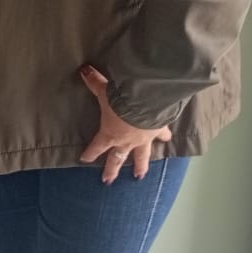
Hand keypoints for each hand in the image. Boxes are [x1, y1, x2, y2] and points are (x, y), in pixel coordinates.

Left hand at [78, 65, 172, 184]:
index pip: (96, 147)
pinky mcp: (158, 131)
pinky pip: (162, 136)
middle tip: (108, 181)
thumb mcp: (104, 89)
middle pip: (117, 159)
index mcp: (110, 134)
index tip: (84, 159)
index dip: (90, 153)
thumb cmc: (122, 99)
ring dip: (140, 166)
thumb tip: (83, 71)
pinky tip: (168, 139)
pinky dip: (164, 137)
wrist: (148, 101)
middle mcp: (126, 141)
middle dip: (112, 170)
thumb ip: (94, 81)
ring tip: (139, 176)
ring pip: (141, 157)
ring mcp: (144, 139)